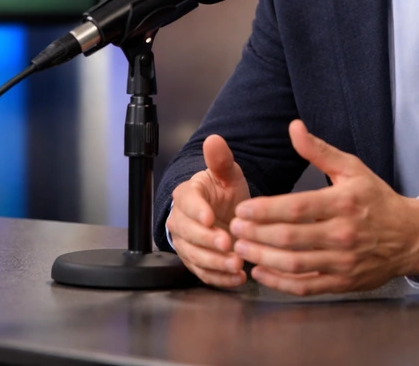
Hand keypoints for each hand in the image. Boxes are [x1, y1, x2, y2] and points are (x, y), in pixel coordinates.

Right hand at [166, 134, 250, 287]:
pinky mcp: (196, 262)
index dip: (198, 211)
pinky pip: (203, 273)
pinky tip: (237, 278)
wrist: (225, 214)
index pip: (187, 203)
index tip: (211, 218)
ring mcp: (186, 244)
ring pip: (195, 256)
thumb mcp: (228, 174)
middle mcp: (181, 221)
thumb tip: (214, 140)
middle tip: (228, 244)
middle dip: (208, 241)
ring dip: (215, 262)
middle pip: (188, 233)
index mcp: (187, 195)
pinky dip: (219, 278)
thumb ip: (221, 160)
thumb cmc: (225, 192)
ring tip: (237, 264)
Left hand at [228, 120, 418, 295]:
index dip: (265, 210)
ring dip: (262, 257)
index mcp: (343, 202)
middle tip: (233, 228)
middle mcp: (343, 233)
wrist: (410, 237)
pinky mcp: (342, 282)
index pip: (296, 208)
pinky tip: (261, 271)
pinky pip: (305, 286)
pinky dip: (279, 282)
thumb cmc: (376, 199)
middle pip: (290, 237)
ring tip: (240, 248)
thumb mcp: (352, 168)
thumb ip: (319, 150)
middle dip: (256, 234)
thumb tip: (293, 127)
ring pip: (294, 263)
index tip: (243, 209)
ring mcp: (343, 261)